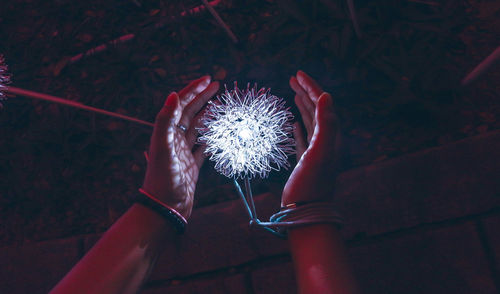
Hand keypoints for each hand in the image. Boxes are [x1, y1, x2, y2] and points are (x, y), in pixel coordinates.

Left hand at [142, 76, 218, 218]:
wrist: (166, 207)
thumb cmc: (162, 179)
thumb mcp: (163, 147)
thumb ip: (165, 121)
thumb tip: (173, 94)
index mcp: (166, 133)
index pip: (180, 105)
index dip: (193, 90)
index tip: (207, 80)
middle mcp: (174, 140)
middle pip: (189, 113)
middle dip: (202, 98)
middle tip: (217, 86)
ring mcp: (183, 152)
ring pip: (197, 128)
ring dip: (208, 115)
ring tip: (220, 105)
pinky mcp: (192, 165)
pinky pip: (203, 146)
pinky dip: (211, 137)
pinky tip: (219, 132)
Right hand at [282, 71, 339, 205]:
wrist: (307, 212)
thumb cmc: (313, 184)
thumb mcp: (320, 153)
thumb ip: (326, 124)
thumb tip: (326, 96)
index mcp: (331, 136)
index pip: (323, 104)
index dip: (311, 87)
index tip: (297, 74)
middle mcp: (326, 141)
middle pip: (317, 110)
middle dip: (306, 92)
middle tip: (293, 78)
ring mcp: (316, 151)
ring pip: (310, 122)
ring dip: (302, 106)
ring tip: (293, 93)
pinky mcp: (306, 161)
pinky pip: (304, 138)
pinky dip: (299, 127)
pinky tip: (293, 122)